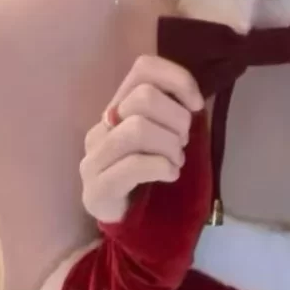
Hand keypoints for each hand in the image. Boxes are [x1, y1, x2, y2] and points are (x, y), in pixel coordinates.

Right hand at [81, 55, 203, 223]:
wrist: (126, 221)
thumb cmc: (149, 174)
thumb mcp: (163, 136)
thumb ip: (173, 113)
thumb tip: (194, 100)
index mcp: (119, 108)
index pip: (143, 68)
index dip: (177, 79)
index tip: (196, 105)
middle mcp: (101, 126)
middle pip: (143, 97)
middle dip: (176, 120)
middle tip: (182, 143)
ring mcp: (94, 157)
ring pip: (137, 129)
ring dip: (169, 147)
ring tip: (175, 162)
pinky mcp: (97, 188)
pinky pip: (133, 165)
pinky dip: (162, 168)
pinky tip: (169, 175)